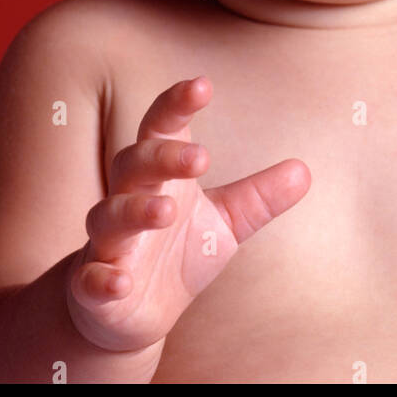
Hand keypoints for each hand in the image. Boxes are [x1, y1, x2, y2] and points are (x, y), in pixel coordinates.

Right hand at [64, 76, 309, 353]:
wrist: (129, 311)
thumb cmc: (176, 253)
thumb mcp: (226, 223)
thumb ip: (259, 197)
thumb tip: (305, 170)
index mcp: (160, 175)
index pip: (162, 127)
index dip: (177, 105)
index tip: (201, 86)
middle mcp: (127, 198)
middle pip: (134, 163)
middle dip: (163, 157)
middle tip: (202, 158)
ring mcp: (107, 242)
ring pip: (109, 215)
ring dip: (134, 210)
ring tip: (166, 210)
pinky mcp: (93, 286)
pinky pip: (90, 280)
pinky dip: (101, 279)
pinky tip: (119, 282)